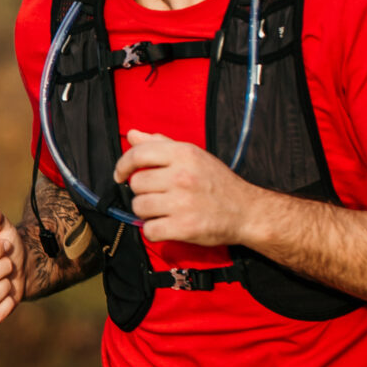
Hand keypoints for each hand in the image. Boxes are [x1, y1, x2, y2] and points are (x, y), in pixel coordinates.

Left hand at [114, 131, 260, 247]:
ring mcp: (183, 203)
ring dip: (147, 212)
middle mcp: (182, 176)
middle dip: (143, 192)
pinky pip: (149, 230)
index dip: (123, 165)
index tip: (120, 175)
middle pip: (136, 184)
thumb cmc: (217, 183)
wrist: (246, 212)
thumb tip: (132, 135)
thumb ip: (161, 145)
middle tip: (159, 195)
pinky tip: (166, 225)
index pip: (138, 154)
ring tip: (163, 211)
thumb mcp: (193, 156)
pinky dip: (153, 231)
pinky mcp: (184, 227)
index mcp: (184, 154)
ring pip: (139, 208)